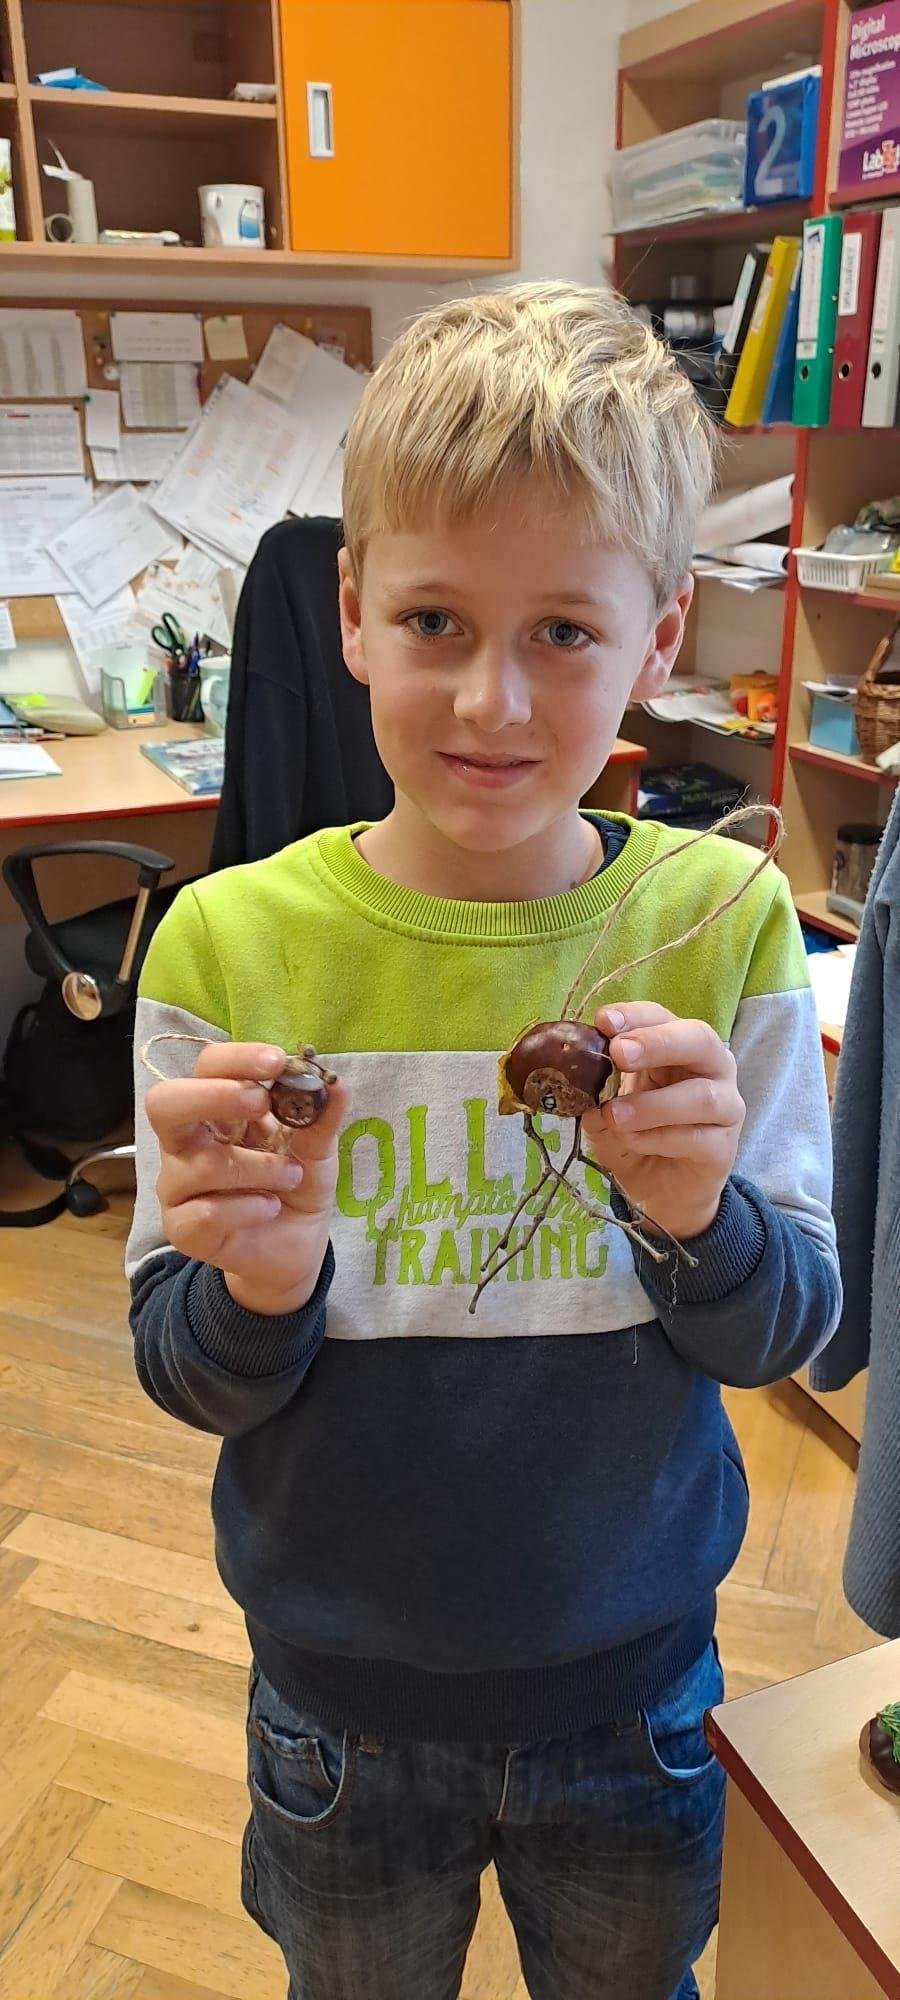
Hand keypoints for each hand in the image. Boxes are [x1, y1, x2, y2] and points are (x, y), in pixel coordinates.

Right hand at [147, 1042, 347, 1316]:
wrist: (294, 1245)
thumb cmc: (294, 1184)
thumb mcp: (317, 1148)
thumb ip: (322, 1117)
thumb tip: (336, 1082)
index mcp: (216, 1110)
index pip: (208, 1068)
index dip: (236, 1059)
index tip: (276, 1062)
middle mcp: (186, 1142)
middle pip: (165, 1103)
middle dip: (215, 1097)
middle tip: (260, 1103)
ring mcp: (178, 1186)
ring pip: (202, 1164)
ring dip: (260, 1168)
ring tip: (290, 1176)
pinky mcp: (181, 1229)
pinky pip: (206, 1212)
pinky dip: (249, 1207)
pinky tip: (269, 1208)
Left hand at [581, 1004, 744, 1242]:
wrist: (660, 1193)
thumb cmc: (636, 1137)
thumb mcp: (607, 1111)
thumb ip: (597, 1093)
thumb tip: (576, 1080)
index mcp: (677, 1048)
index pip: (661, 1018)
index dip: (635, 1015)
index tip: (603, 1021)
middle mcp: (709, 1068)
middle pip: (699, 1040)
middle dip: (657, 1043)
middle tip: (620, 1053)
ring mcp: (725, 1106)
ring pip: (701, 1095)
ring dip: (653, 1104)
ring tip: (615, 1115)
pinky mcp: (724, 1147)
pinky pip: (697, 1137)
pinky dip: (659, 1137)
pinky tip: (633, 1141)